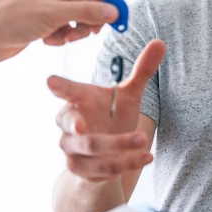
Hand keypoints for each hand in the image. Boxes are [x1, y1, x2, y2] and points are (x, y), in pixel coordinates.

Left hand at [0, 0, 120, 62]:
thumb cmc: (9, 18)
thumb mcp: (54, 14)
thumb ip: (87, 12)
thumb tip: (112, 11)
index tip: (116, 15)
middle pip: (85, 1)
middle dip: (88, 19)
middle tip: (91, 32)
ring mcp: (46, 4)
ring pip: (76, 17)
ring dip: (74, 30)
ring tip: (63, 38)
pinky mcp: (42, 20)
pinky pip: (64, 27)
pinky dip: (61, 36)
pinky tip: (48, 40)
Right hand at [48, 40, 165, 181]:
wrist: (105, 156)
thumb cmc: (111, 117)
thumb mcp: (128, 95)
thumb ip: (142, 71)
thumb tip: (160, 42)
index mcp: (78, 100)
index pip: (65, 91)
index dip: (58, 87)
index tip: (51, 82)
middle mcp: (70, 125)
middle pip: (71, 124)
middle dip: (78, 126)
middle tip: (82, 125)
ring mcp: (73, 149)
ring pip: (91, 148)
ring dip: (118, 145)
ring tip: (143, 139)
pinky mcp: (81, 169)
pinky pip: (104, 168)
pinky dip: (127, 163)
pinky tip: (146, 157)